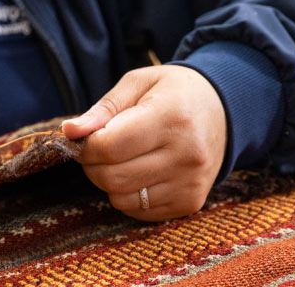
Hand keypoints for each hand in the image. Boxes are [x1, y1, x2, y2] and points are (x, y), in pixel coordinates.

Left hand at [62, 65, 226, 221]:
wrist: (225, 111)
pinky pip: (139, 211)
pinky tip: (140, 172)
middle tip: (99, 149)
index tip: (85, 138)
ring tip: (122, 159)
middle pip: (112, 177)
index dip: (86, 146)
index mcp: (172, 116)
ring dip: (109, 182)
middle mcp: (186, 154)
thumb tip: (69, 132)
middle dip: (93, 165)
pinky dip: (128, 195)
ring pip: (122, 198)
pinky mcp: (190, 202)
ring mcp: (191, 182)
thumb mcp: (138, 84)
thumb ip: (102, 109)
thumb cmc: (174, 92)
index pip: (110, 146)